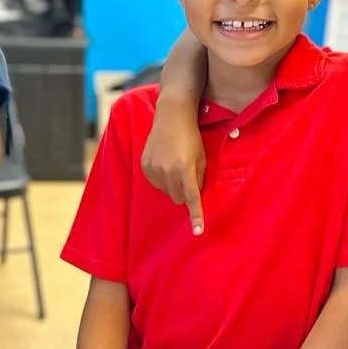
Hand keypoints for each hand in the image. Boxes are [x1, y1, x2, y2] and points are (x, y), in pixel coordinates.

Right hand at [141, 101, 205, 234]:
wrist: (172, 116)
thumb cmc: (192, 137)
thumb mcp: (202, 158)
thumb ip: (199, 179)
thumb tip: (194, 197)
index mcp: (185, 170)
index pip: (192, 199)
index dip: (196, 217)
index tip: (198, 232)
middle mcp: (168, 172)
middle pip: (179, 199)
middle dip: (184, 192)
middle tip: (187, 175)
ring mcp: (154, 169)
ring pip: (166, 192)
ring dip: (172, 185)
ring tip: (175, 164)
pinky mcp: (145, 166)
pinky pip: (155, 183)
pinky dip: (161, 178)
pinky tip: (164, 162)